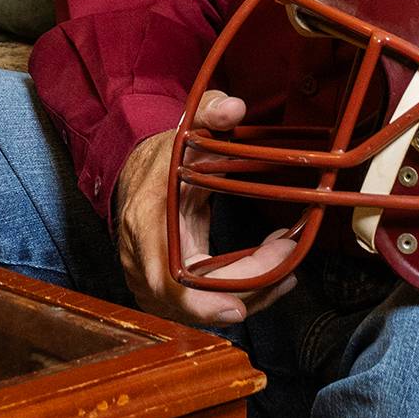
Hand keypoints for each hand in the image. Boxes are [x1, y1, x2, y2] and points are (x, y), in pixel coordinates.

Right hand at [115, 92, 299, 326]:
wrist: (132, 171)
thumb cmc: (162, 155)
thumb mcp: (186, 127)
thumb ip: (210, 112)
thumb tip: (233, 107)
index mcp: (146, 222)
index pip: (169, 279)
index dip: (201, 302)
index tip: (239, 305)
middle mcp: (142, 260)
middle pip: (194, 301)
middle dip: (247, 289)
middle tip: (286, 260)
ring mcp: (149, 280)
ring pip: (202, 310)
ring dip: (250, 293)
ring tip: (284, 263)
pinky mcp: (164, 291)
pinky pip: (202, 306)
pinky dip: (239, 293)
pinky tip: (265, 270)